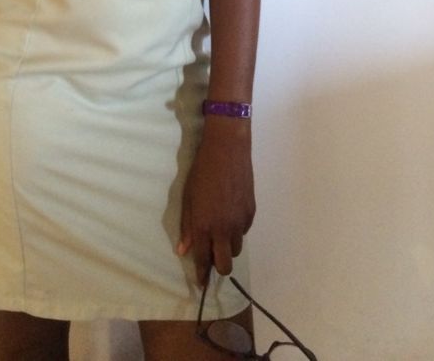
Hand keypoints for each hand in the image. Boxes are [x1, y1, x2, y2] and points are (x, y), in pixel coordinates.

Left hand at [177, 120, 255, 285]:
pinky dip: (236, 230)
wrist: (227, 151)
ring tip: (220, 232)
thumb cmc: (201, 172)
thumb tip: (182, 250)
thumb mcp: (187, 197)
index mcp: (203, 225)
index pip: (203, 260)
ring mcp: (239, 222)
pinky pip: (243, 232)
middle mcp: (223, 229)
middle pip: (224, 265)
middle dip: (217, 267)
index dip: (202, 275)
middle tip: (211, 259)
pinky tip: (230, 215)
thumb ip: (186, 226)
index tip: (200, 284)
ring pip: (236, 249)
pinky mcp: (251, 213)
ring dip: (227, 247)